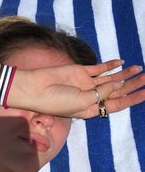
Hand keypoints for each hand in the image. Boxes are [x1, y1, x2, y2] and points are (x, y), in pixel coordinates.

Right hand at [26, 60, 144, 118]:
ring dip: (124, 74)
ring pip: (110, 78)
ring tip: (139, 69)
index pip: (116, 104)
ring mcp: (86, 83)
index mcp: (92, 109)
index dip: (132, 99)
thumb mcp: (84, 102)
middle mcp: (91, 96)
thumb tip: (118, 81)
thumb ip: (103, 92)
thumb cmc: (58, 102)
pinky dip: (110, 65)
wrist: (37, 89)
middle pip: (116, 91)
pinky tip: (121, 62)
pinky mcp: (80, 71)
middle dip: (132, 85)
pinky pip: (99, 68)